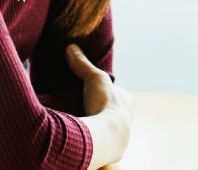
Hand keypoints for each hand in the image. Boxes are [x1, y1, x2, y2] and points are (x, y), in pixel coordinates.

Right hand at [68, 44, 134, 169]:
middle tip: (80, 105)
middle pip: (109, 110)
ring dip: (94, 123)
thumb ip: (82, 64)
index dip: (101, 90)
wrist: (106, 136)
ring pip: (104, 126)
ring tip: (78, 120)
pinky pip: (98, 140)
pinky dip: (90, 136)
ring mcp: (118, 135)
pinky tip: (80, 135)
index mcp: (127, 101)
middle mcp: (126, 119)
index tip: (88, 88)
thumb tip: (71, 48)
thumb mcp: (94, 78)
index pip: (114, 93)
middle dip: (98, 107)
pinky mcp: (108, 149)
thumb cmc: (105, 105)